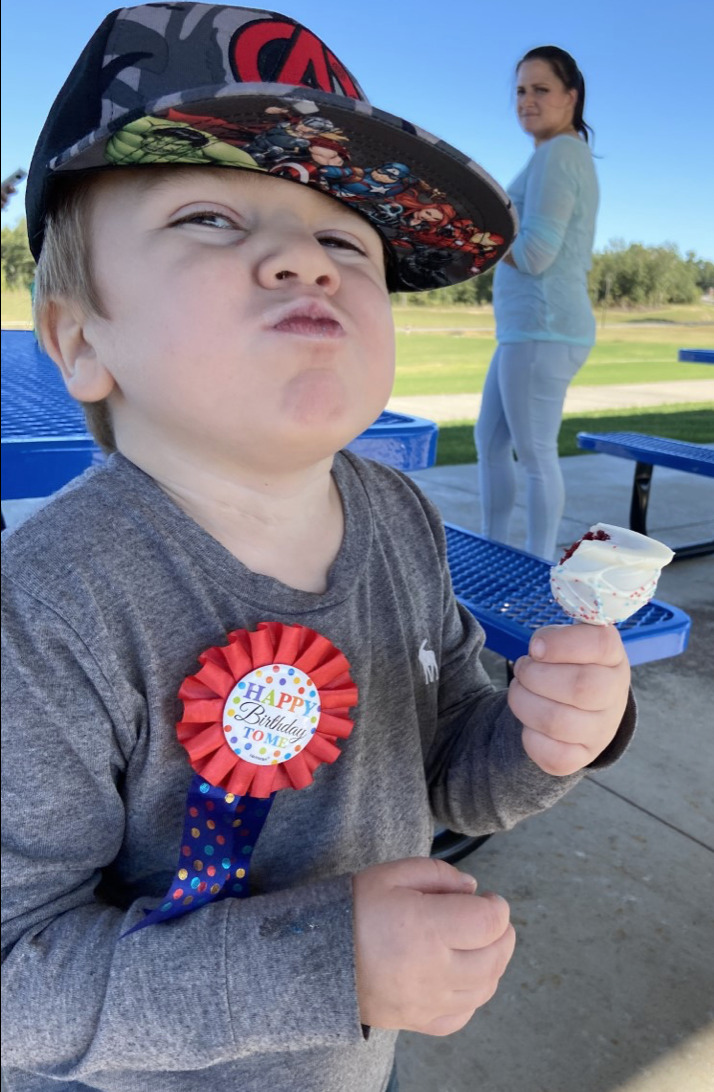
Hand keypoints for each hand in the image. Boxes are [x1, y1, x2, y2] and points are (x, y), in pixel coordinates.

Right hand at [353, 858, 514, 1035]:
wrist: (314, 957)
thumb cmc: (353, 910)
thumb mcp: (391, 874)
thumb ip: (437, 874)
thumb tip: (473, 890)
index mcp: (426, 928)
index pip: (489, 923)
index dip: (497, 907)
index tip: (488, 899)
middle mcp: (433, 969)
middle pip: (495, 958)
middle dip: (503, 934)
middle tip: (492, 920)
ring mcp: (427, 1001)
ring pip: (484, 989)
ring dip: (493, 964)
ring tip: (480, 944)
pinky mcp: (418, 1021)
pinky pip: (461, 1016)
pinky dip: (472, 996)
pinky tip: (463, 976)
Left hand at [508, 623, 629, 775]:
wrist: (582, 707)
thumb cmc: (567, 666)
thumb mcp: (564, 642)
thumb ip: (552, 638)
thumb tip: (538, 648)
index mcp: (612, 657)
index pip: (600, 644)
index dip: (561, 644)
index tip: (535, 648)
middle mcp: (614, 695)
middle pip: (579, 687)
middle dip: (534, 675)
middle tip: (522, 668)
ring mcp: (602, 730)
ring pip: (557, 722)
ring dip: (523, 702)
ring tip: (520, 690)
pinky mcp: (583, 757)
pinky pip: (553, 756)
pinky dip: (529, 738)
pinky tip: (530, 723)